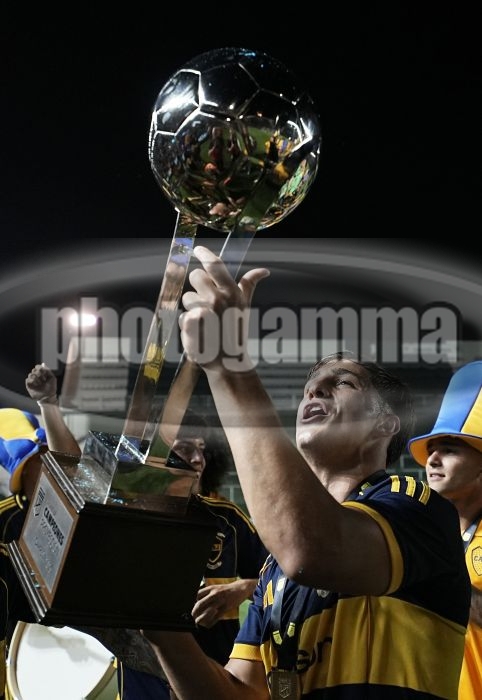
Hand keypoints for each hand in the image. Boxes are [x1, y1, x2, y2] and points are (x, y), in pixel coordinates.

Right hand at [25, 363, 57, 403]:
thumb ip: (47, 370)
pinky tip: (36, 384)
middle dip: (39, 373)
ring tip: (40, 383)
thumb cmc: (51, 387)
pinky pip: (27, 379)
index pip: (38, 367)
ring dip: (36, 378)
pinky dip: (32, 381)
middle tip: (43, 379)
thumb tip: (43, 363)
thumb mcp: (52, 377)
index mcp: (42, 374)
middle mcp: (37, 377)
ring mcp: (33, 381)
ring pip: (30, 374)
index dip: (40, 368)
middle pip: (34, 370)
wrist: (48, 396)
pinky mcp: (29, 385)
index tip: (44, 372)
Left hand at [180, 246, 268, 371]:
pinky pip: (182, 314)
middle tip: (207, 302)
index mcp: (232, 292)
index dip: (205, 254)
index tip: (198, 249)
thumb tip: (264, 271)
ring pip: (186, 297)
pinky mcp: (191, 324)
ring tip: (205, 322)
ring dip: (192, 307)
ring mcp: (204, 311)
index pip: (216, 266)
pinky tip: (198, 332)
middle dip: (198, 287)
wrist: (227, 361)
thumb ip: (249, 285)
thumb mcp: (244, 307)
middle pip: (196, 276)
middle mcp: (218, 299)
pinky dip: (187, 324)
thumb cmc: (235, 332)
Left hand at [191, 579, 256, 627]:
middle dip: (194, 611)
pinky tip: (207, 625)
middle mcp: (214, 594)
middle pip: (200, 603)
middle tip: (192, 616)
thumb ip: (207, 593)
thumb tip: (197, 602)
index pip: (197, 595)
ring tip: (198, 622)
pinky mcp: (226, 608)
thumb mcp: (216, 587)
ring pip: (207, 612)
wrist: (240, 588)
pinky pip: (216, 617)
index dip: (192, 601)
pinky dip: (211, 622)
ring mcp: (220, 601)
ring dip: (201, 618)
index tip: (190, 606)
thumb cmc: (226, 589)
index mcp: (211, 588)